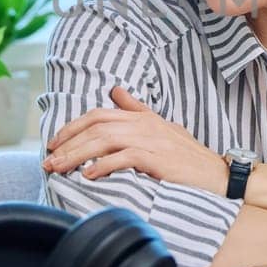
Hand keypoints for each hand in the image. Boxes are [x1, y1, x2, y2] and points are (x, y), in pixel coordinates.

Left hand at [42, 85, 229, 195]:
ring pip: (104, 141)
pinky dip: (103, 166)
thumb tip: (115, 91)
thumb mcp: (162, 127)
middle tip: (48, 160)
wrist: (218, 175)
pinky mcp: (157, 159)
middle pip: (96, 127)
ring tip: (59, 168)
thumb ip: (136, 109)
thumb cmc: (188, 156)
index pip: (99, 114)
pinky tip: (89, 175)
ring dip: (77, 155)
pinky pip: (124, 158)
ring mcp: (151, 141)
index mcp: (142, 117)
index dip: (73, 127)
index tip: (54, 142)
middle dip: (68, 143)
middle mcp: (144, 125)